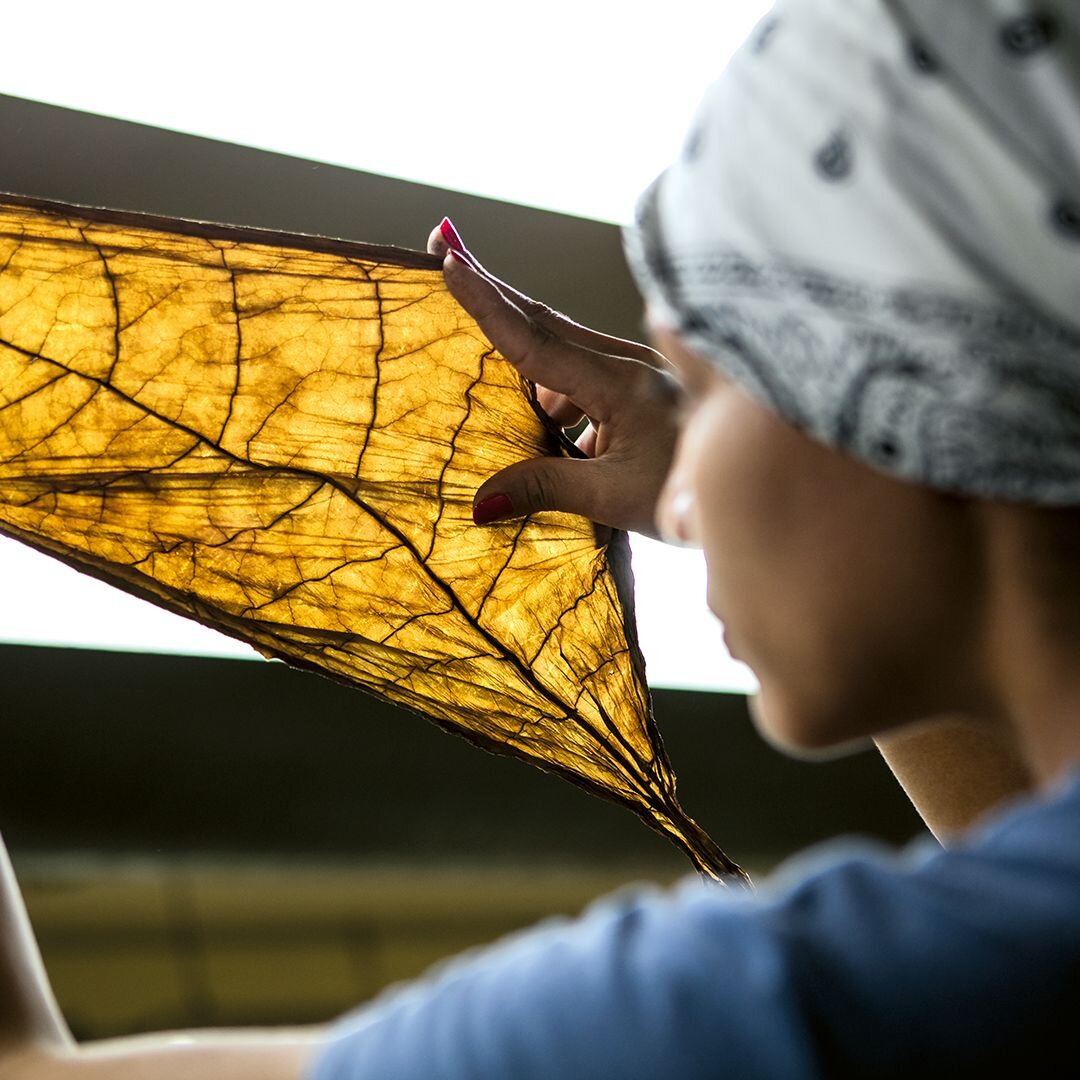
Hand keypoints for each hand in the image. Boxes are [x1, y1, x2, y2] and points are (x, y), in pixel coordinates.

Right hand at [427, 220, 680, 537]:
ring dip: (521, 360)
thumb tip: (480, 501)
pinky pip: (577, 374)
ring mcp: (633, 368)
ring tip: (503, 402)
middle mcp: (625, 363)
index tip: (449, 264)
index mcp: (621, 384)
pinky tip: (550, 434)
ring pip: (558, 349)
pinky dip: (550, 391)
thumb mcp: (615, 499)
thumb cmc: (692, 493)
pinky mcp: (636, 382)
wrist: (751, 483)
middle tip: (444, 247)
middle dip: (490, 290)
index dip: (488, 304)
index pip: (537, 341)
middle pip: (542, 320)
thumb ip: (547, 490)